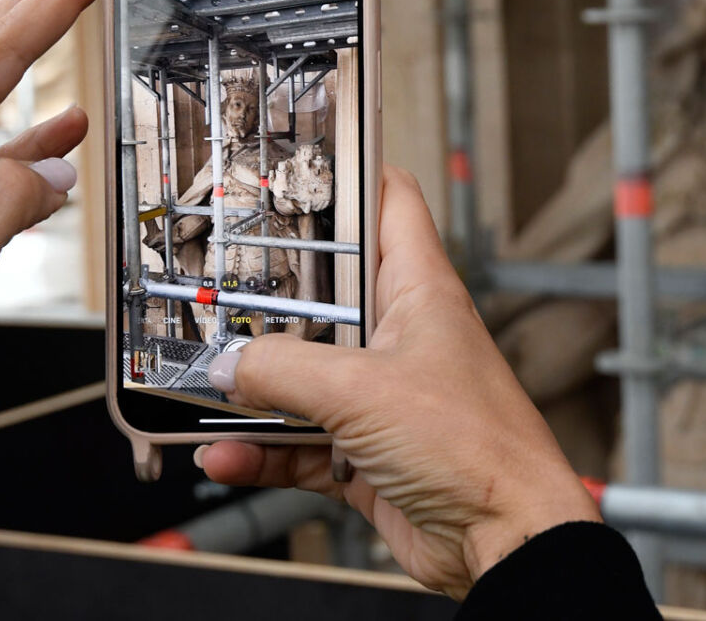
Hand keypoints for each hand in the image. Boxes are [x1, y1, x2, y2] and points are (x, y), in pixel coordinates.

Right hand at [198, 166, 600, 598]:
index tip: (289, 166)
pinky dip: (263, 450)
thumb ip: (283, 372)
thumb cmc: (474, 445)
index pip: (389, 203)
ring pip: (305, 375)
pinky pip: (302, 442)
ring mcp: (384, 395)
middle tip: (212, 286)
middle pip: (327, 294)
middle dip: (269, 295)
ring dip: (254, 388)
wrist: (506, 539)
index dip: (346, 174)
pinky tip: (225, 455)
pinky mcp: (369, 452)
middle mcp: (402, 335)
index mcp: (419, 290)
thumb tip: (224, 365)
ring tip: (199, 386)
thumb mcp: (362, 391)